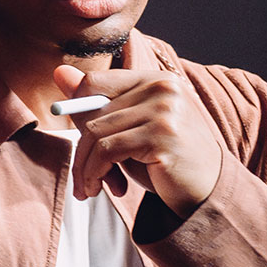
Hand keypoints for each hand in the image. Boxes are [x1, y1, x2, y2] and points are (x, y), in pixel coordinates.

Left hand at [52, 63, 221, 212]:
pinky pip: (106, 151)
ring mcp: (164, 110)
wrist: (207, 195)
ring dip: (86, 166)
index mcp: (155, 79)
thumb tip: (59, 72)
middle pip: (91, 111)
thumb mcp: (129, 130)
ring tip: (91, 187)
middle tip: (84, 178)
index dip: (76, 112)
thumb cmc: (166, 162)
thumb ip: (98, 102)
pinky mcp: (162, 135)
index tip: (80, 143)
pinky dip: (94, 172)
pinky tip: (101, 189)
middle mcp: (162, 88)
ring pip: (94, 132)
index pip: (94, 82)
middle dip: (81, 149)